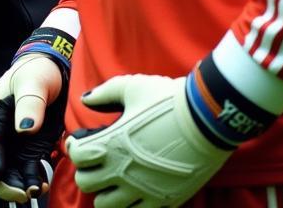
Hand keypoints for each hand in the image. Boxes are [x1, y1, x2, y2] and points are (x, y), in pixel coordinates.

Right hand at [0, 53, 64, 201]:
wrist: (55, 74)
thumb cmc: (38, 72)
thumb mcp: (34, 82)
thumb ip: (29, 103)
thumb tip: (25, 130)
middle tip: (20, 193)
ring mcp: (10, 143)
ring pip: (4, 173)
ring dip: (14, 187)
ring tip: (34, 191)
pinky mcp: (26, 151)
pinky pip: (22, 172)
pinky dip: (28, 182)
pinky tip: (40, 185)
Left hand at [66, 74, 230, 206]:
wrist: (208, 120)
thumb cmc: (167, 99)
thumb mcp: (130, 87)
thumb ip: (103, 94)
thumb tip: (86, 100)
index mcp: (112, 143)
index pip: (76, 157)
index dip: (74, 147)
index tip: (81, 141)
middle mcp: (124, 170)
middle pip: (86, 183)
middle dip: (87, 171)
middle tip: (96, 160)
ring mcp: (145, 189)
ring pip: (107, 205)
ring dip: (105, 191)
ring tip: (113, 177)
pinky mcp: (165, 200)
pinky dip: (130, 203)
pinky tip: (135, 186)